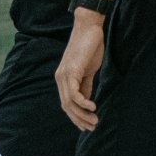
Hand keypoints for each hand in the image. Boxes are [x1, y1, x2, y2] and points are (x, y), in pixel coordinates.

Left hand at [55, 12, 106, 130]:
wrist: (89, 28)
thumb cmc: (90, 47)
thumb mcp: (88, 71)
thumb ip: (86, 85)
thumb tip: (87, 100)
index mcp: (64, 79)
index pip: (67, 104)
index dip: (76, 117)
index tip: (87, 126)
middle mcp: (60, 79)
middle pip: (66, 107)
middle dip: (80, 119)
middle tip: (93, 127)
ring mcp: (64, 76)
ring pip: (69, 103)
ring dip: (82, 114)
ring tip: (95, 120)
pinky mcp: (71, 71)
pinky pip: (74, 93)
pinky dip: (83, 102)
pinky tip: (93, 107)